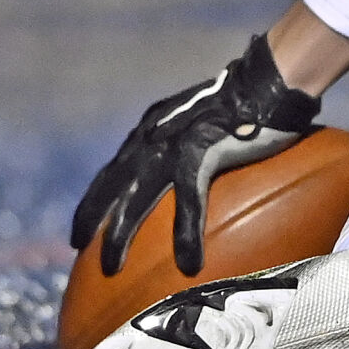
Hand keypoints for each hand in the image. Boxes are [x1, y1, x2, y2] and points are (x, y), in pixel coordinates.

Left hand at [70, 33, 319, 275]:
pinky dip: (185, 232)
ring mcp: (174, 142)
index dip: (96, 197)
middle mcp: (155, 133)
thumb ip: (188, 145)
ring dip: (121, 233)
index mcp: (153, 126)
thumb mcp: (202, 122)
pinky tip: (188, 262)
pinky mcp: (201, 150)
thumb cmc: (245, 103)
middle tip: (79, 251)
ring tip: (112, 268)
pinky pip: (187, 198)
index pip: (114, 167)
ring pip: (136, 194)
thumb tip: (191, 178)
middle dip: (91, 217)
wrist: (270, 81)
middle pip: (111, 181)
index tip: (84, 227)